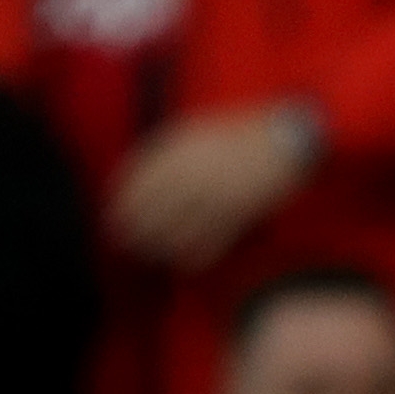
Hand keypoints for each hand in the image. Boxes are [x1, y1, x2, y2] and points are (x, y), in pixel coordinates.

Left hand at [110, 105, 317, 268]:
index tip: (111, 216)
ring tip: (147, 253)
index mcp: (180, 152)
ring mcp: (217, 199)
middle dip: (133, 229)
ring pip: (178, 231)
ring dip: (159, 246)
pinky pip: (210, 242)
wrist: (283, 142)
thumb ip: (165, 152)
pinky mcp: (238, 216)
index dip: (121, 204)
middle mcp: (194, 177)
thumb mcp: (192, 131)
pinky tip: (181, 261)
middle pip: (153, 211)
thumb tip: (135, 178)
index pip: (138, 184)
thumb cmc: (235, 133)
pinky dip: (193, 255)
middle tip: (121, 241)